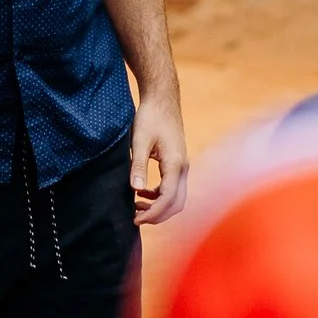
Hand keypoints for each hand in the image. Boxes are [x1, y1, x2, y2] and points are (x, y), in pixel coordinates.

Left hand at [131, 85, 186, 225]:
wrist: (162, 99)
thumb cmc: (150, 116)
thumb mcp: (139, 140)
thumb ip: (138, 165)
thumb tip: (136, 189)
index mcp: (175, 164)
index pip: (167, 199)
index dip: (152, 214)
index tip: (135, 219)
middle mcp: (183, 167)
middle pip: (176, 204)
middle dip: (157, 216)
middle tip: (135, 218)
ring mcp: (182, 166)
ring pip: (176, 198)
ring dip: (159, 207)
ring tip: (136, 207)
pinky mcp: (177, 163)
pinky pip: (173, 188)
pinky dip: (159, 197)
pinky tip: (142, 194)